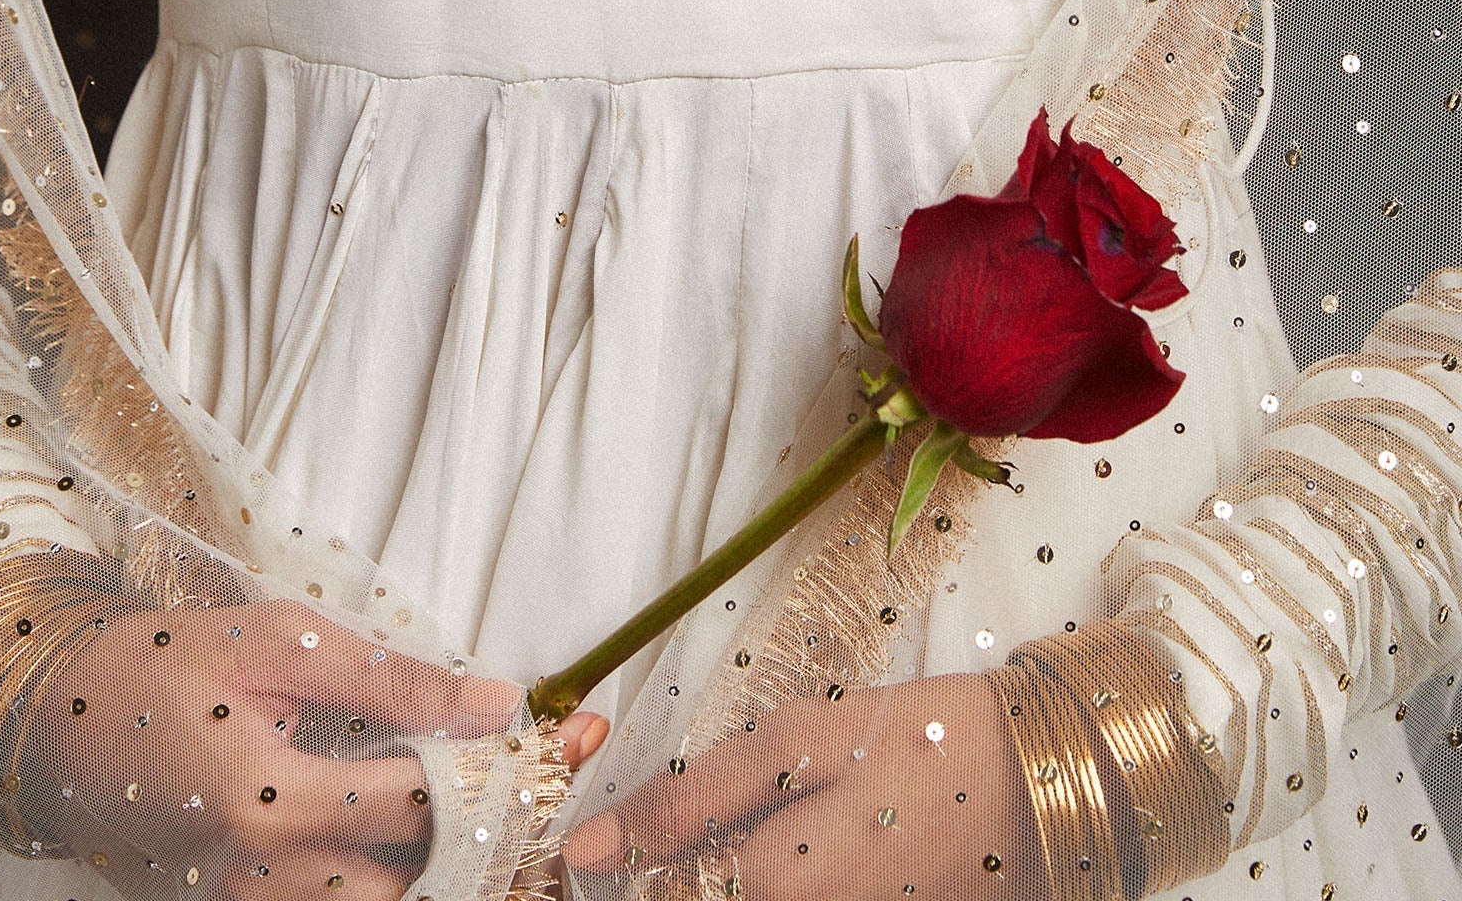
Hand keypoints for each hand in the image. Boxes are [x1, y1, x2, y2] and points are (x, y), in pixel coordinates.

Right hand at [29, 596, 607, 897]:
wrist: (53, 728)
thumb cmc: (165, 666)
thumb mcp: (278, 644)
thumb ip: (392, 680)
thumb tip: (498, 701)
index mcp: (268, 805)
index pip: (424, 806)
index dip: (508, 774)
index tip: (571, 741)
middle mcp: (262, 883)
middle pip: (417, 891)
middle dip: (495, 845)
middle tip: (554, 796)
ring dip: (449, 873)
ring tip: (504, 822)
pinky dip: (390, 884)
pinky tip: (430, 844)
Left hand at [561, 674, 1038, 899]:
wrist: (1043, 785)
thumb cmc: (923, 745)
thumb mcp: (805, 742)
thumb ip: (693, 798)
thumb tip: (590, 845)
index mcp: (774, 887)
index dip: (612, 872)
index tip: (585, 850)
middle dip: (666, 874)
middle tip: (669, 831)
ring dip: (718, 872)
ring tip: (728, 832)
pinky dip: (765, 881)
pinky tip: (776, 850)